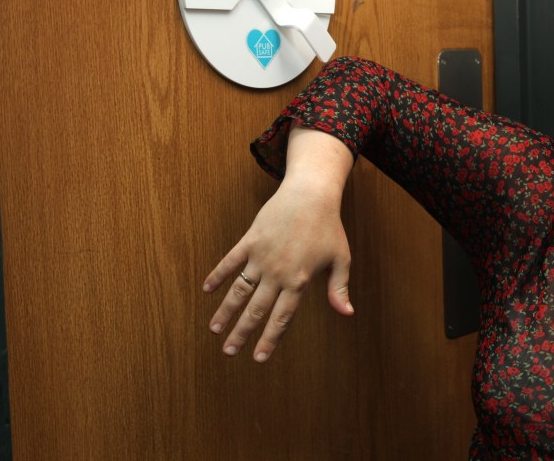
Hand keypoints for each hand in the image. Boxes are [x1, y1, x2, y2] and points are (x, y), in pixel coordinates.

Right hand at [203, 130, 354, 362]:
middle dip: (242, 333)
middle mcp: (277, 272)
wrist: (311, 194)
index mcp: (299, 280)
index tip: (258, 358)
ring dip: (225, 310)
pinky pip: (230, 261)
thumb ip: (338, 288)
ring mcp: (261, 256)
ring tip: (214, 330)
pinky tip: (207, 290)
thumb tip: (347, 314)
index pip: (281, 317)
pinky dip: (218, 275)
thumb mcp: (340, 259)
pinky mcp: (250, 240)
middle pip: (256, 309)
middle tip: (229, 352)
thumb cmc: (329, 228)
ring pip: (239, 290)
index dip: (270, 339)